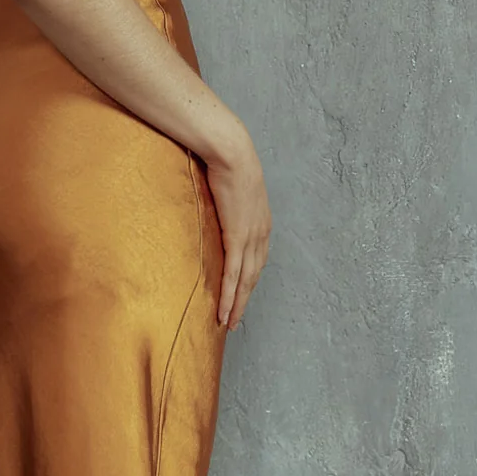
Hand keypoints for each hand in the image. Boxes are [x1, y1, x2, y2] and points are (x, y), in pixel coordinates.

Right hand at [204, 129, 271, 329]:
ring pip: (245, 281)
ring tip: (228, 322)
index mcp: (261, 223)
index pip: (256, 260)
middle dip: (244, 300)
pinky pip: (233, 274)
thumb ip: (227, 203)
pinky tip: (224, 310)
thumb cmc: (228, 163)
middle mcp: (261, 234)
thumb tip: (215, 206)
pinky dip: (229, 295)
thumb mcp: (232, 188)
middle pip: (254, 276)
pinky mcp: (237, 237)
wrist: (232, 152)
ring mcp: (251, 237)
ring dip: (237, 305)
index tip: (241, 296)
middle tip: (235, 320)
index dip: (249, 281)